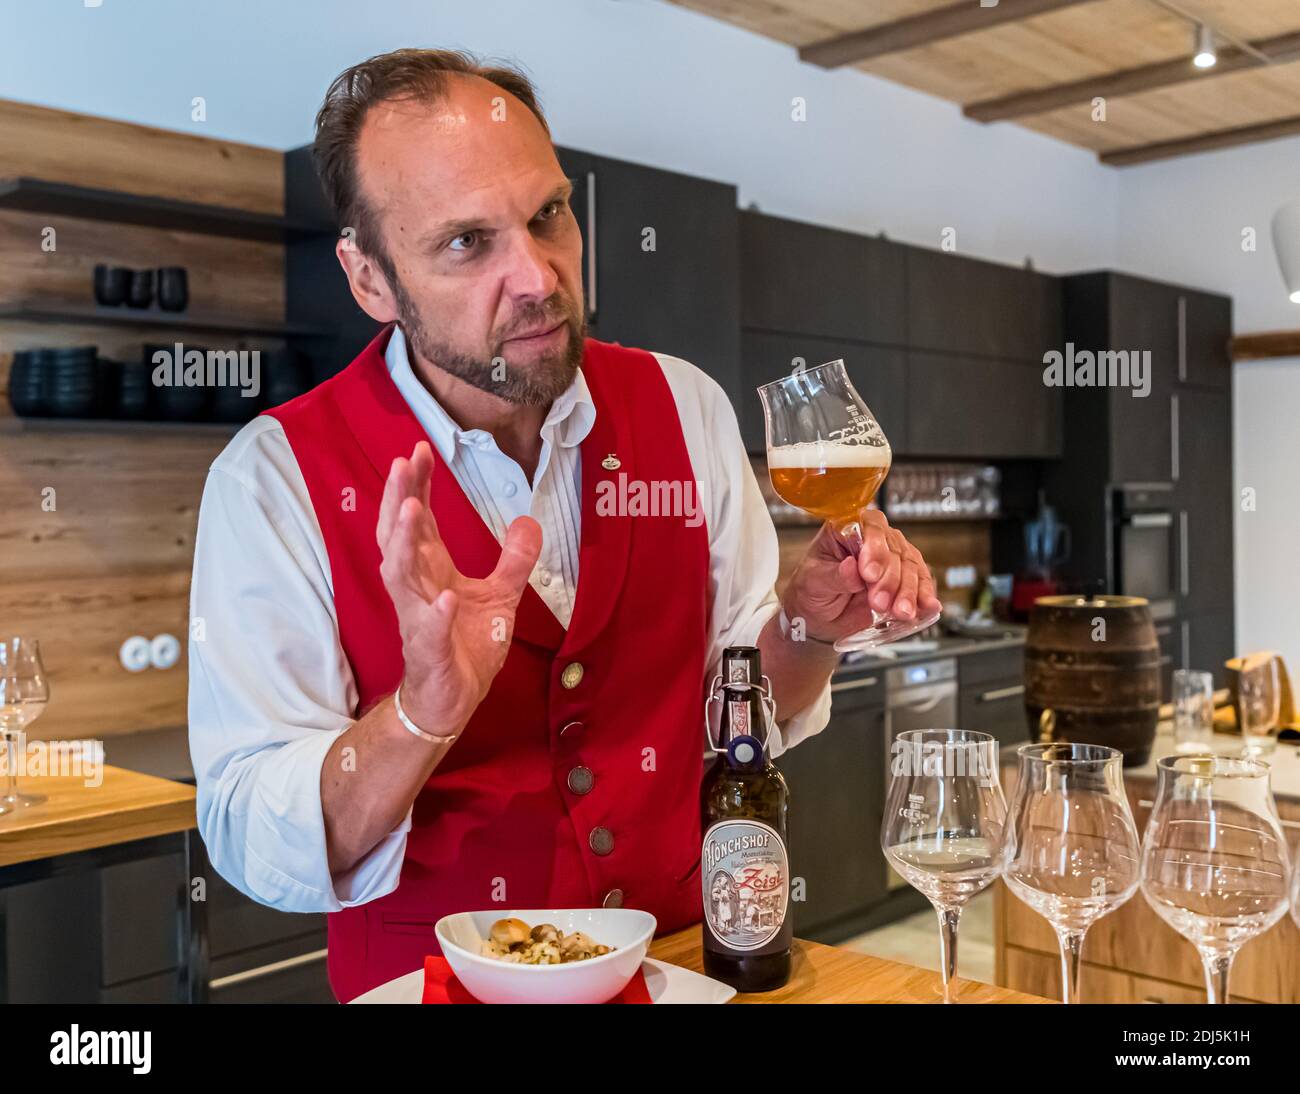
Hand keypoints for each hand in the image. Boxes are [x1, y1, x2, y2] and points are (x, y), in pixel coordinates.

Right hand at [376, 441, 541, 732]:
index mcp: (431, 570)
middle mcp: (416, 587)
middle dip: (398, 499)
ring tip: (411, 509)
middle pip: (398, 536)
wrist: (451, 699)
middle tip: (403, 463)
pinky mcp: (429, 651)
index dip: (417, 486)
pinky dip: (435, 614)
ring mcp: (417, 618)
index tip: (419, 450)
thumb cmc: (466, 645)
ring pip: (400, 575)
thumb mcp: (501, 596)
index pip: (418, 520)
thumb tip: (529, 520)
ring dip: (404, 543)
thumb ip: (514, 560)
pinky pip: (428, 630)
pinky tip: (446, 598)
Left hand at [781, 509, 941, 642]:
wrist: (820, 618)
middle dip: (889, 579)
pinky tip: (928, 606)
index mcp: (847, 528)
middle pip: (894, 549)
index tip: (869, 574)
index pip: (869, 526)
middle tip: (879, 602)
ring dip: (908, 591)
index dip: (874, 547)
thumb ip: (835, 576)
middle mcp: (874, 539)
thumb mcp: (814, 582)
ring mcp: (892, 558)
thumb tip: (851, 568)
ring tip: (900, 612)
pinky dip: (925, 596)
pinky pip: (921, 582)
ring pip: (911, 566)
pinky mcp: (905, 579)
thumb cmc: (812, 591)